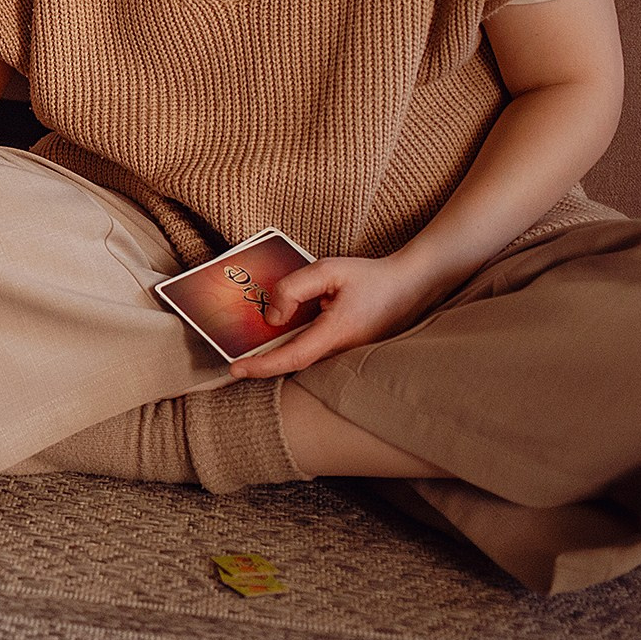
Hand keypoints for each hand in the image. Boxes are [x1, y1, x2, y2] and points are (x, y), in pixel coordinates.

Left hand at [231, 251, 454, 378]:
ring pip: (303, 361)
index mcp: (337, 332)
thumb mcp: (327, 270)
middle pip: (293, 365)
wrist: (411, 286)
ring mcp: (347, 355)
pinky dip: (290, 350)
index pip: (292, 358)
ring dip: (274, 358)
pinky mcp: (348, 352)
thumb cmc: (370, 277)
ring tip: (243, 351)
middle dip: (260, 366)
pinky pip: (313, 354)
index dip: (261, 366)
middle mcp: (342, 351)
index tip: (234, 369)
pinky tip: (273, 339)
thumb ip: (293, 289)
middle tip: (229, 364)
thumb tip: (272, 318)